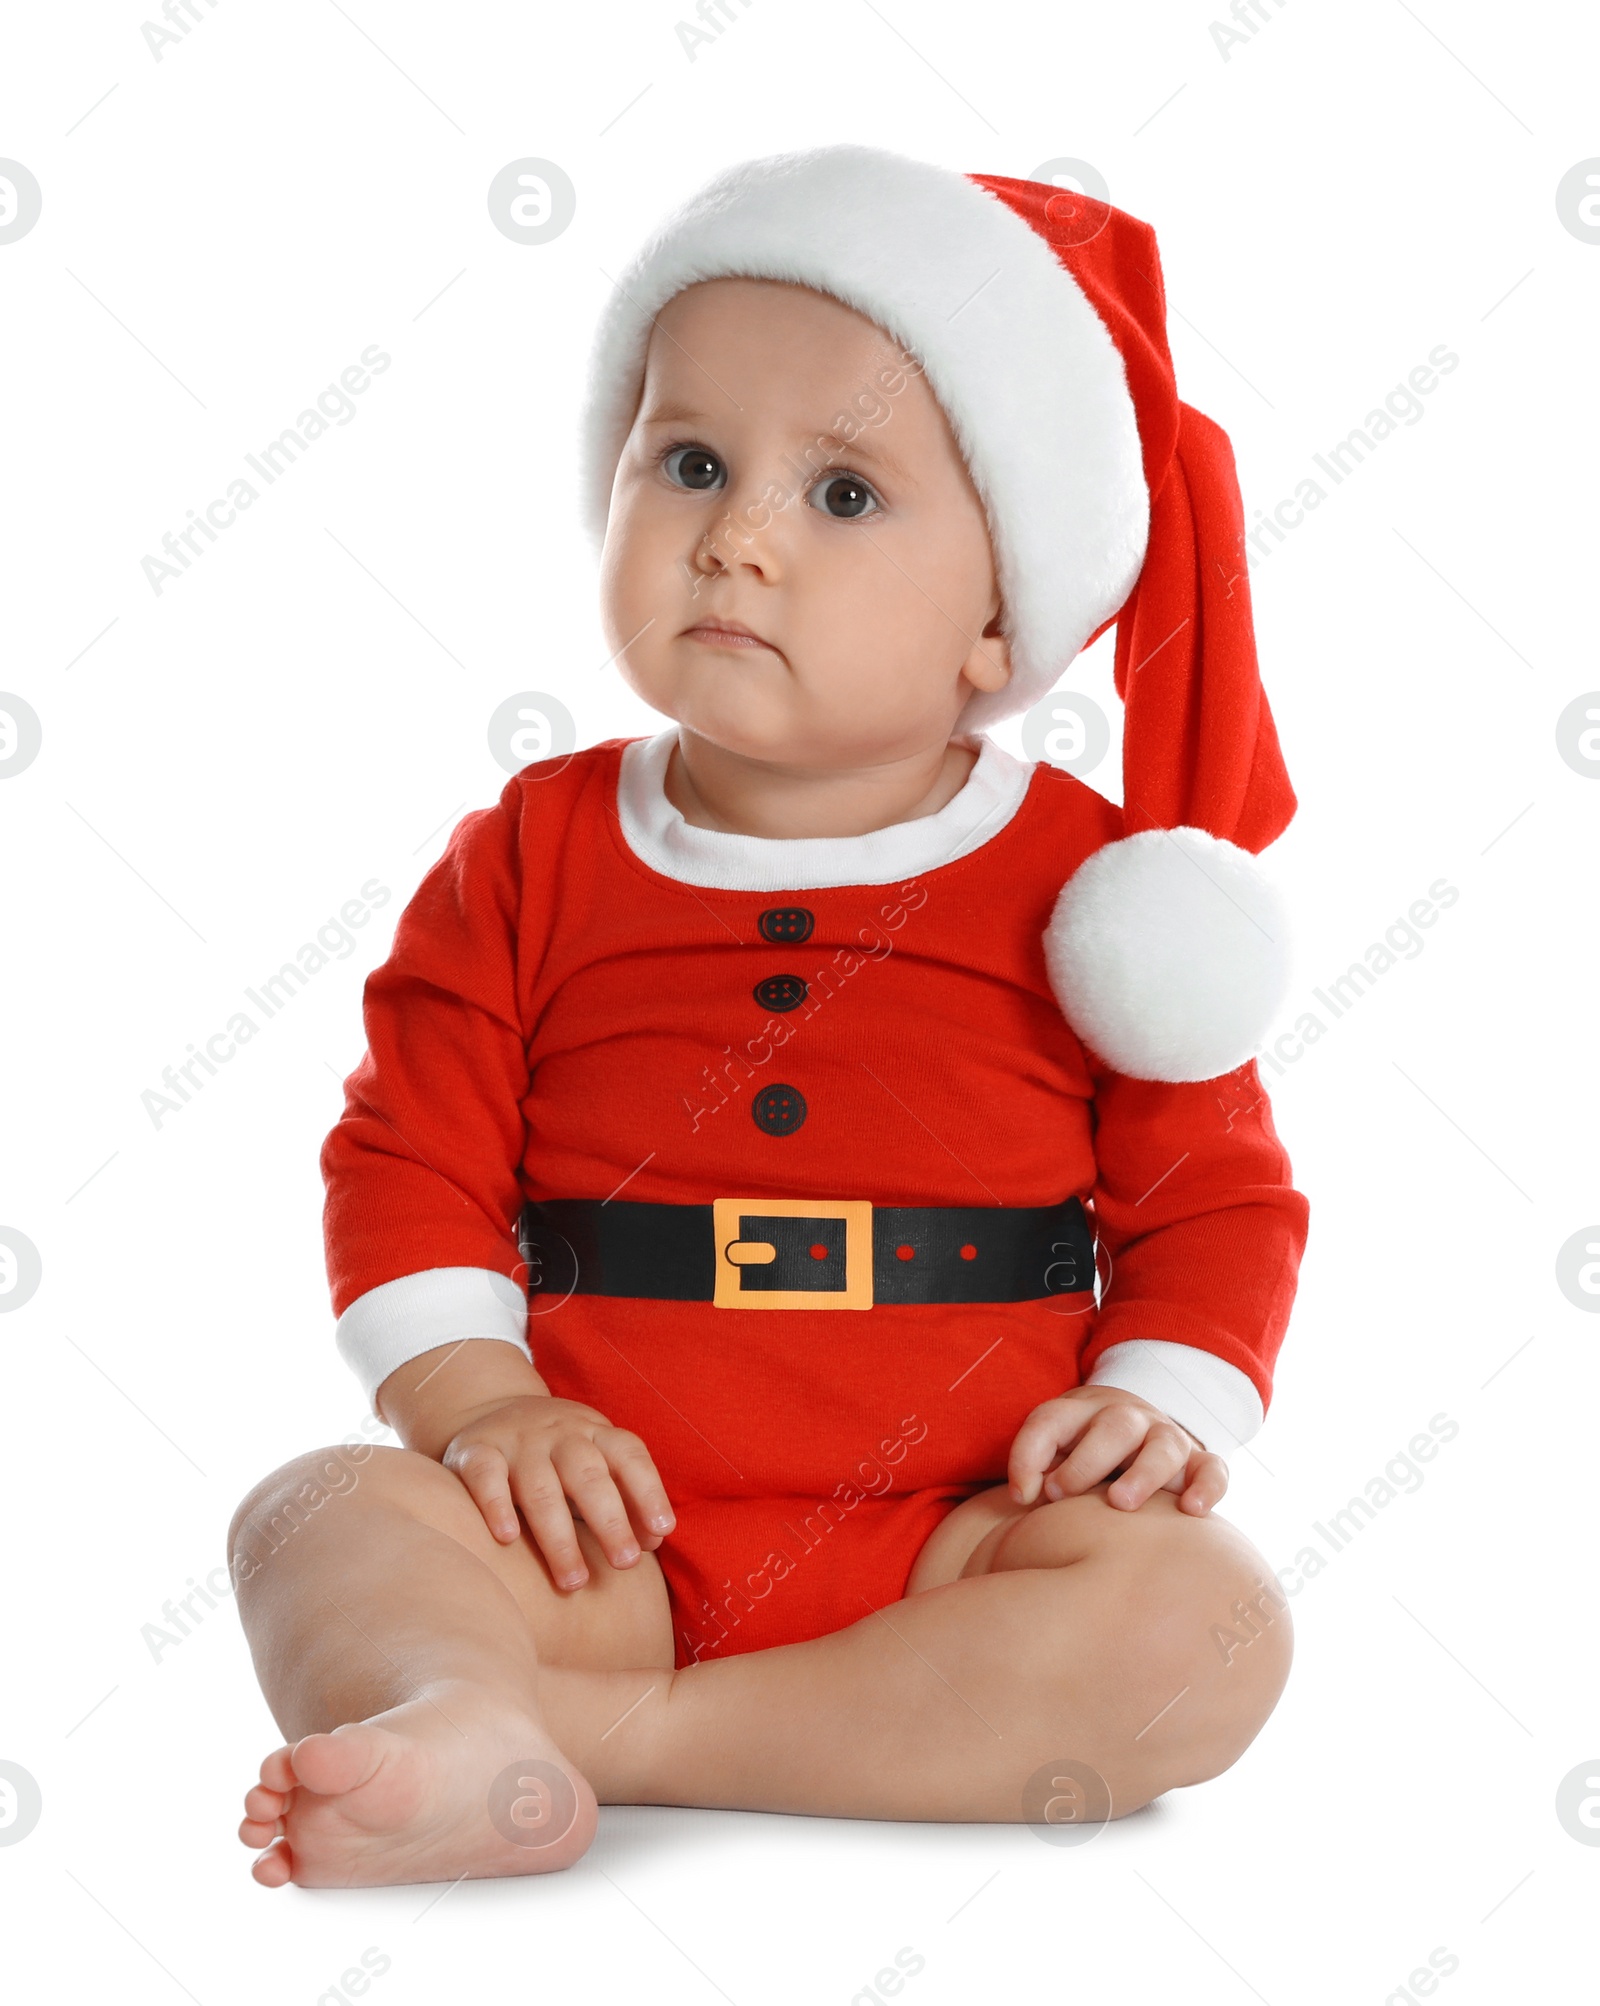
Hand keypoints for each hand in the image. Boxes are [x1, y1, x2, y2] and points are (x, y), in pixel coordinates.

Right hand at [440, 1394, 675, 1588]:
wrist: (492, 1409)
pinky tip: (508, 1538)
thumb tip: (653, 1540)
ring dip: (558, 1537)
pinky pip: (485, 1476)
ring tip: (573, 1581)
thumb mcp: (595, 1464)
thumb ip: (625, 1500)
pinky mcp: (475, 1451)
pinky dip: (496, 1505)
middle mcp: (560, 1434)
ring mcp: (517, 1441)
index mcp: (596, 1435)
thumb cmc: (558, 1456)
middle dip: (609, 1521)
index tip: (662, 1531)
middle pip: (588, 1476)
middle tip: (624, 1563)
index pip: (629, 1456)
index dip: (648, 1491)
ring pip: (540, 1487)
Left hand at [1007, 1386, 1226, 1515]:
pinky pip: (1212, 1469)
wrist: (1137, 1432)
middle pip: (1115, 1426)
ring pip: (1164, 1444)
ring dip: (1143, 1473)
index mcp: (1082, 1411)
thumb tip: (1024, 1495)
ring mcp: (1166, 1437)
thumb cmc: (1082, 1450)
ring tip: (1121, 1504)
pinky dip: (1206, 1487)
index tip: (1024, 1494)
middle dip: (1087, 1460)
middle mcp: (1128, 1418)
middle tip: (1061, 1493)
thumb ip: (1032, 1466)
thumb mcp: (1052, 1448)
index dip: (1030, 1453)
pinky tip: (1192, 1511)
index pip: (1052, 1420)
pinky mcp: (1198, 1461)